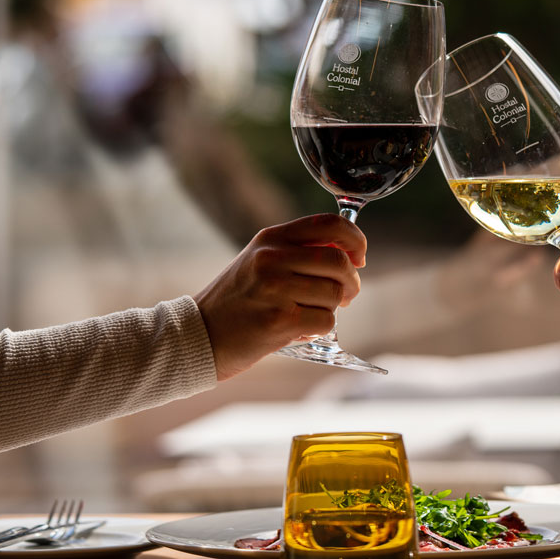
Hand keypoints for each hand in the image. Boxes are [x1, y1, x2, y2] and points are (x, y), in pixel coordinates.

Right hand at [195, 214, 366, 379]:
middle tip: (346, 294)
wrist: (200, 335)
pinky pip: (326, 321)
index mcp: (270, 238)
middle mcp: (271, 258)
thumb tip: (350, 255)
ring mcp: (274, 288)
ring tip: (309, 312)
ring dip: (331, 307)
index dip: (354, 239)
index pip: (329, 224)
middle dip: (351, 281)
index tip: (359, 257)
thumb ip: (300, 252)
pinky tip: (299, 328)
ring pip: (335, 293)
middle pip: (338, 261)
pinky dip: (319, 327)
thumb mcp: (261, 261)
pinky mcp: (278, 320)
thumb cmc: (239, 300)